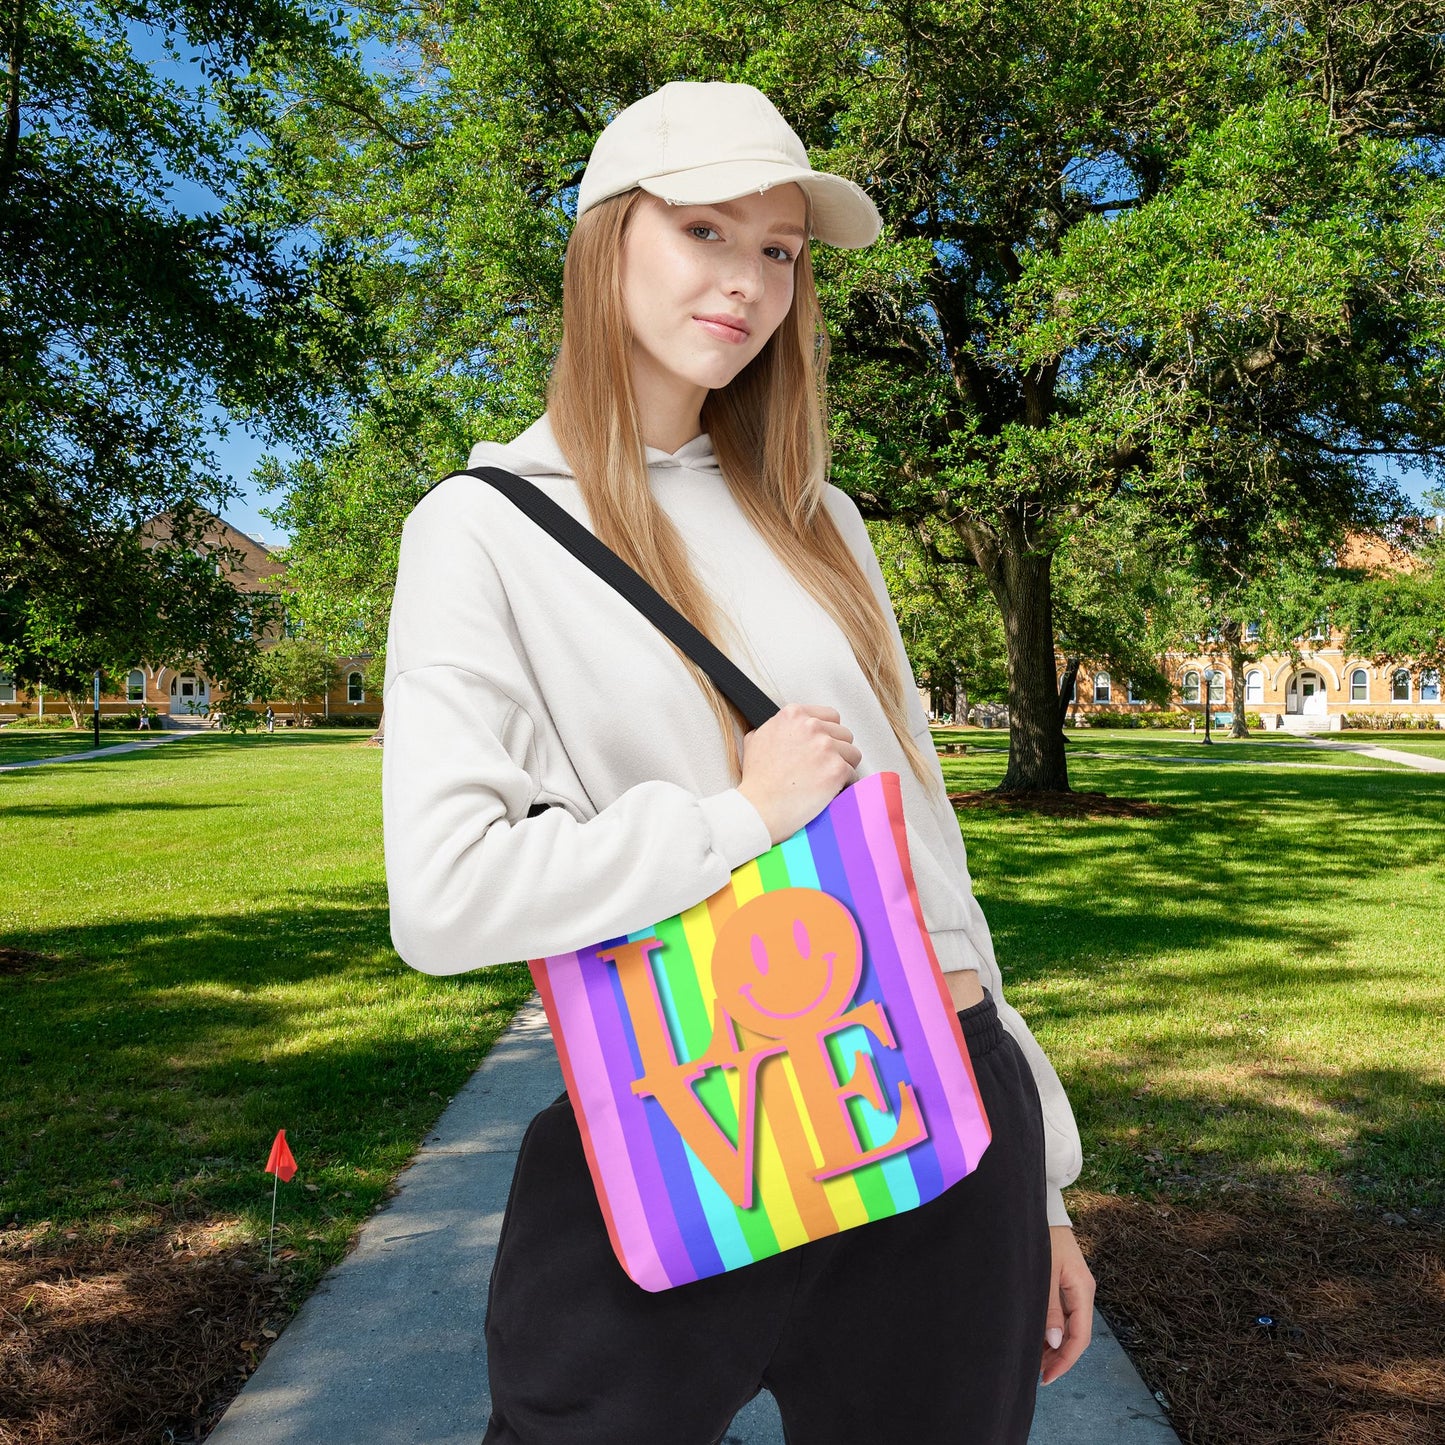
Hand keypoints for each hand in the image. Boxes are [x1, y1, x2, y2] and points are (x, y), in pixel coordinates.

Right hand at [736, 703, 861, 843]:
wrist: (759, 807)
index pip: (830, 716)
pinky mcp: (836, 769)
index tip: (822, 747)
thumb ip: (775, 728)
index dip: (827, 734)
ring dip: (843, 767)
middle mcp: (811, 727)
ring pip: (852, 753)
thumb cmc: (757, 780)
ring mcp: (825, 747)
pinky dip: (844, 785)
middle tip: (823, 767)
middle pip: (844, 734)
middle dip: (837, 751)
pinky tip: (830, 791)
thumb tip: (783, 729)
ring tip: (826, 780)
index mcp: (793, 715)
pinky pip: (853, 774)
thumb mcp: (756, 740)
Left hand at [1040, 1224, 1094, 1384]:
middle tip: (1037, 1374)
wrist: (1044, 1208)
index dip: (1064, 1360)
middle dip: (1058, 1356)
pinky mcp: (1066, 1281)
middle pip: (1076, 1334)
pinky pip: (1063, 1313)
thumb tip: (1055, 1341)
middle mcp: (1083, 1291)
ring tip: (1035, 1360)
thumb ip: (1050, 1307)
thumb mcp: (1044, 1273)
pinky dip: (1051, 1328)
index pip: (1079, 1337)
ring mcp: (1075, 1286)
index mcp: (1083, 1290)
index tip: (1046, 1377)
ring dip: (1054, 1344)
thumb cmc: (1043, 1236)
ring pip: (1069, 1325)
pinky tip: (1038, 1336)